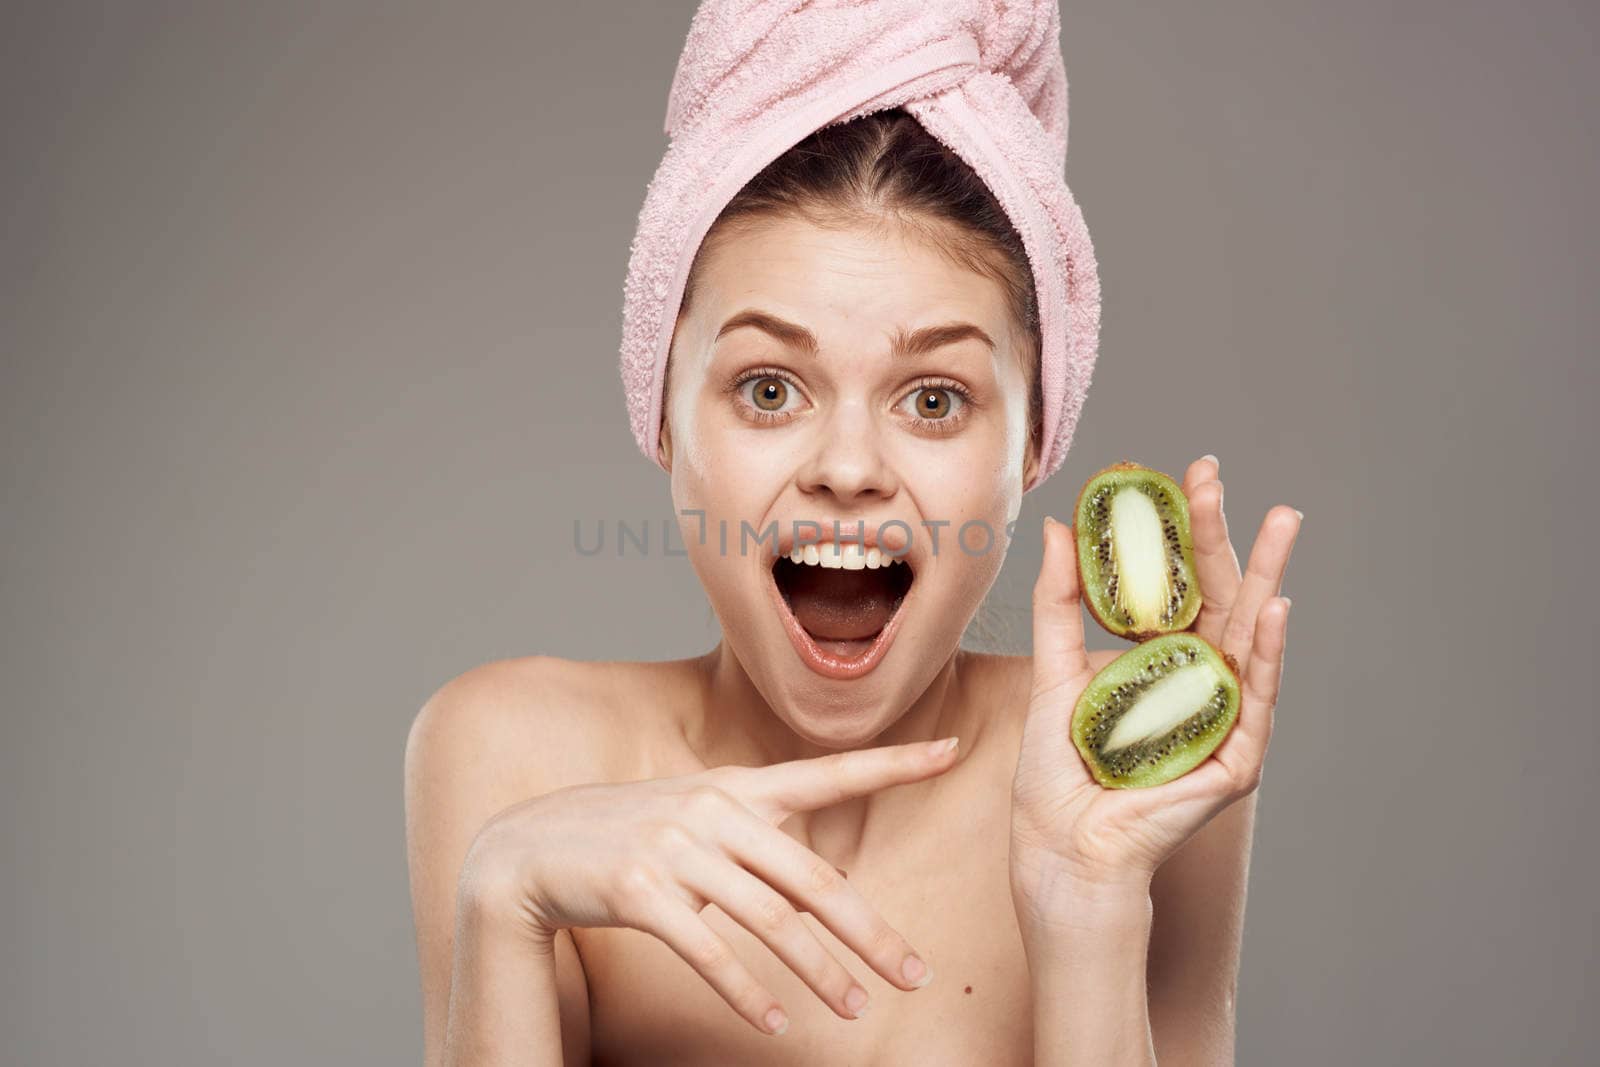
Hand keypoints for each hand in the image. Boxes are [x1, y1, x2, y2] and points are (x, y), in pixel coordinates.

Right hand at [458, 739, 957, 1034]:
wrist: (527, 846)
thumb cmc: (625, 834)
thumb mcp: (694, 814)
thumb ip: (755, 833)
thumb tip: (820, 881)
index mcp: (735, 789)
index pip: (827, 772)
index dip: (892, 763)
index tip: (951, 751)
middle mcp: (714, 812)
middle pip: (813, 877)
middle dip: (870, 931)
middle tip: (915, 974)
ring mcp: (676, 849)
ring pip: (769, 920)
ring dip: (819, 972)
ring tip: (856, 1010)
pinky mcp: (640, 890)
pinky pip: (707, 950)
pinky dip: (746, 991)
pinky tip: (776, 1023)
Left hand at [1010, 455, 1300, 913]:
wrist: (1059, 848)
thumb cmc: (1057, 773)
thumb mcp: (1052, 671)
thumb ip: (1061, 602)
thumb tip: (1061, 526)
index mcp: (1157, 661)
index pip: (1176, 584)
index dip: (1179, 532)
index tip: (1176, 476)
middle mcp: (1196, 683)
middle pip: (1218, 597)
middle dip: (1224, 536)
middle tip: (1217, 475)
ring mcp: (1221, 719)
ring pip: (1248, 636)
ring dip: (1266, 577)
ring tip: (1282, 521)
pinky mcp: (1234, 759)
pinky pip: (1253, 700)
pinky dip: (1264, 655)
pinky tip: (1272, 608)